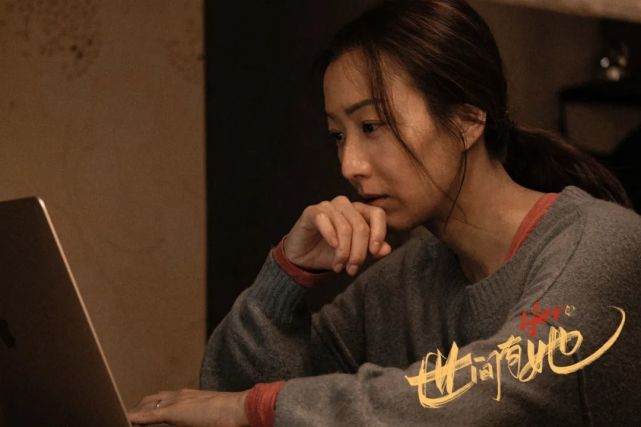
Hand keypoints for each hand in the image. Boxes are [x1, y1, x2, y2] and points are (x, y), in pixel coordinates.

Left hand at [127, 388, 249, 426]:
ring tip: (122, 418)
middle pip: (150, 401)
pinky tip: (123, 420)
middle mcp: (178, 395)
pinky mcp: (173, 411)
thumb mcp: (208, 414)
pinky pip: (146, 416)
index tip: (140, 414)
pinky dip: (133, 418)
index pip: (161, 399)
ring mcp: (175, 402)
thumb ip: (196, 417)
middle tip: (125, 417)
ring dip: (134, 413)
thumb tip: (195, 420)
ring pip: (145, 407)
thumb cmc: (230, 415)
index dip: (148, 407)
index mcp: (187, 396)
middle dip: (137, 409)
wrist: (240, 408)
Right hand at [284, 195, 391, 275]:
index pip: (377, 214)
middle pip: (361, 226)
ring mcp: (328, 206)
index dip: (379, 232)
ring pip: (345, 227)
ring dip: (343, 252)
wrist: (303, 258)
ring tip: (340, 266)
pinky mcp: (312, 211)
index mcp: (359, 212)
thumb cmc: (330, 253)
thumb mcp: (354, 256)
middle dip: (358, 252)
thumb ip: (371, 251)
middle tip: (352, 269)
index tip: (374, 252)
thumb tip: (386, 249)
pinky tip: (331, 248)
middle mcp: (345, 205)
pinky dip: (330, 237)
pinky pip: (325, 220)